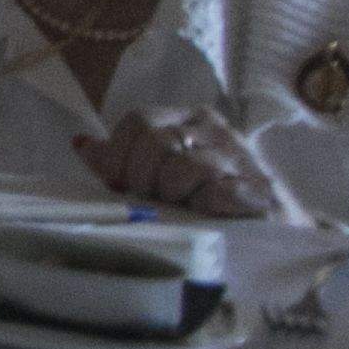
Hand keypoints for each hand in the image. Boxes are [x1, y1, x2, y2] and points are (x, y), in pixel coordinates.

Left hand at [71, 106, 280, 217]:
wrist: (268, 230)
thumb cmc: (204, 200)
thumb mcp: (158, 173)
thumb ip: (120, 160)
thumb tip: (81, 143)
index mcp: (187, 118)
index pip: (138, 120)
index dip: (120, 154)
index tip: (120, 182)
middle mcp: (215, 129)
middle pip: (156, 140)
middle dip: (144, 177)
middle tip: (157, 196)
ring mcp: (240, 155)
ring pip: (183, 167)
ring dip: (175, 194)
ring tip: (187, 205)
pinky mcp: (260, 186)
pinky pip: (215, 192)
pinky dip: (204, 207)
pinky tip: (210, 212)